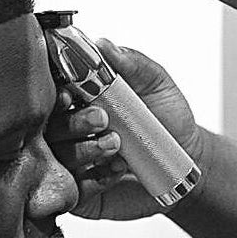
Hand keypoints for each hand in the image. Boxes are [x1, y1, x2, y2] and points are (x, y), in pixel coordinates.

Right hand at [46, 41, 205, 220]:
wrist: (188, 163)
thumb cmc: (169, 120)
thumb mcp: (157, 84)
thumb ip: (132, 63)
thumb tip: (103, 44)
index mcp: (81, 99)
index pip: (52, 92)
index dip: (55, 93)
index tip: (69, 93)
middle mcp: (70, 130)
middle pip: (47, 126)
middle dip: (72, 122)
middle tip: (102, 119)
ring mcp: (71, 163)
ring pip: (55, 158)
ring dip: (82, 150)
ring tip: (114, 145)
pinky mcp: (80, 193)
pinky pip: (71, 189)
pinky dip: (91, 179)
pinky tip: (115, 171)